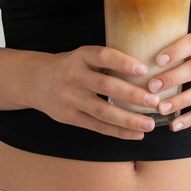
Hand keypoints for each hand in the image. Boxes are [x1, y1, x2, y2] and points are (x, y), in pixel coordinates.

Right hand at [29, 46, 162, 139]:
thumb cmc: (70, 67)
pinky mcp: (71, 117)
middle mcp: (74, 77)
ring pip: (103, 111)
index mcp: (81, 57)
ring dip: (129, 119)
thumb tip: (146, 71)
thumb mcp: (84, 57)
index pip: (103, 57)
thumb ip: (106, 63)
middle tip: (154, 100)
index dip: (123, 62)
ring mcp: (71, 99)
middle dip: (132, 95)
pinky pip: (98, 127)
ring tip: (149, 124)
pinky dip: (118, 132)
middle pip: (106, 86)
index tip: (143, 69)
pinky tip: (136, 134)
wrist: (36, 81)